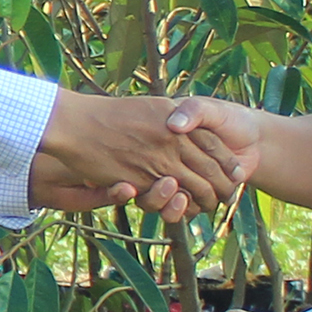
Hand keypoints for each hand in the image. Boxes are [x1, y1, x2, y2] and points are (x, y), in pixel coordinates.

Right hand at [31, 92, 253, 220]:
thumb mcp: (150, 106)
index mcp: (175, 118)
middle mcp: (171, 138)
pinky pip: (168, 198)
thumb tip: (187, 126)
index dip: (227, 161)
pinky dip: (179, 204)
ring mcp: (157, 160)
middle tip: (228, 194)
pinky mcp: (141, 180)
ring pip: (194, 187)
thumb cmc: (109, 114)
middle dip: (223, 185)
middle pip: (210, 168)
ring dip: (204, 199)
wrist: (75, 122)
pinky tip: (182, 203)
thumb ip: (173, 115)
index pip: (213, 143)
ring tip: (209, 203)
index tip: (235, 172)